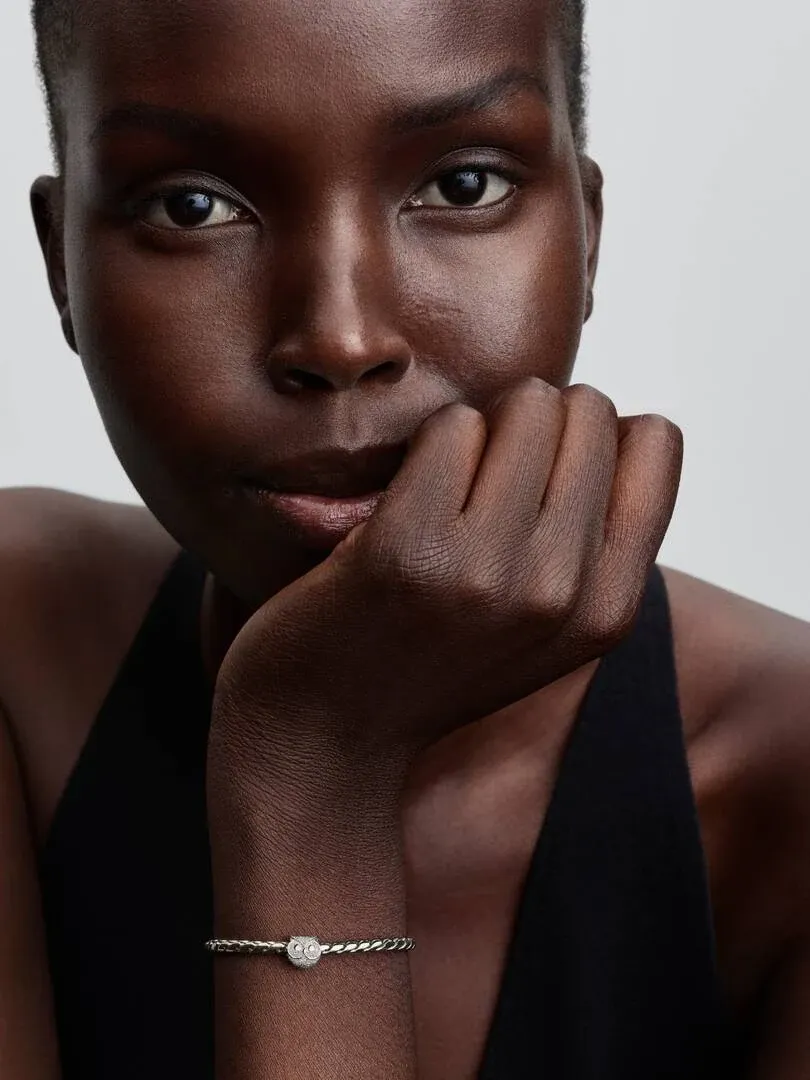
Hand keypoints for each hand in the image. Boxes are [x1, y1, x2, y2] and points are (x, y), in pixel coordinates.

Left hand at [211, 379, 681, 773]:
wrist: (321, 741)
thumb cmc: (428, 663)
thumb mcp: (544, 630)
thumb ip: (594, 544)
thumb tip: (620, 422)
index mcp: (609, 608)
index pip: (655, 438)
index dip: (591, 437)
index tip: (541, 475)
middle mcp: (563, 590)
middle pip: (589, 408)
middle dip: (534, 422)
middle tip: (481, 480)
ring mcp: (488, 571)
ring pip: (525, 404)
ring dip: (479, 429)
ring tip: (441, 495)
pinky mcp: (409, 549)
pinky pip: (450, 426)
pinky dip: (424, 446)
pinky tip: (397, 504)